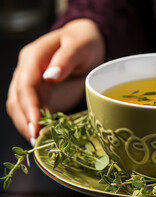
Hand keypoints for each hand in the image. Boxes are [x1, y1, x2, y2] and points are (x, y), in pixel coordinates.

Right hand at [6, 19, 104, 143]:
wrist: (86, 45)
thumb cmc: (84, 42)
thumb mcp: (79, 45)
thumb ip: (66, 58)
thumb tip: (50, 76)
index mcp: (33, 58)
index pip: (25, 85)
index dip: (29, 106)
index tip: (36, 124)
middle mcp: (27, 73)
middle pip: (18, 101)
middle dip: (26, 122)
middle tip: (38, 141)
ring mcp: (33, 86)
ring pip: (21, 110)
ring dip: (29, 127)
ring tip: (42, 144)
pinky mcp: (42, 97)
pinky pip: (35, 114)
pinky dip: (40, 126)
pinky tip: (49, 137)